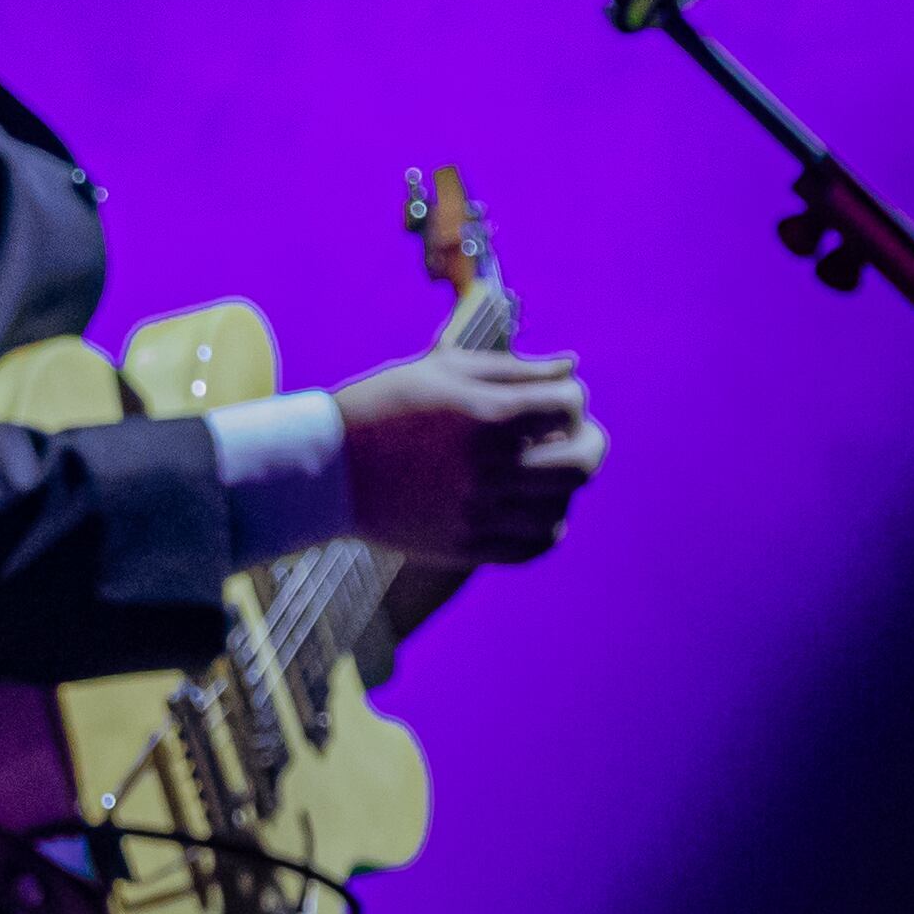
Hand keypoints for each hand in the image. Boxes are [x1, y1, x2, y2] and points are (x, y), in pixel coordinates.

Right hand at [337, 345, 606, 566]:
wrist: (325, 468)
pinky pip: (535, 543)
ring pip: (562, 506)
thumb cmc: (384, 405)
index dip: (570, 397)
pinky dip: (544, 525)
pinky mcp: (467, 546)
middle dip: (588, 442)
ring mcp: (478, 513)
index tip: (551, 399)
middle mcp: (487, 467)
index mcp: (483, 414)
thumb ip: (513, 367)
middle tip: (574, 437)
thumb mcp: (443, 370)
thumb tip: (572, 367)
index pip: (570, 404)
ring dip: (563, 485)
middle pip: (582, 463)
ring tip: (543, 471)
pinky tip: (527, 506)